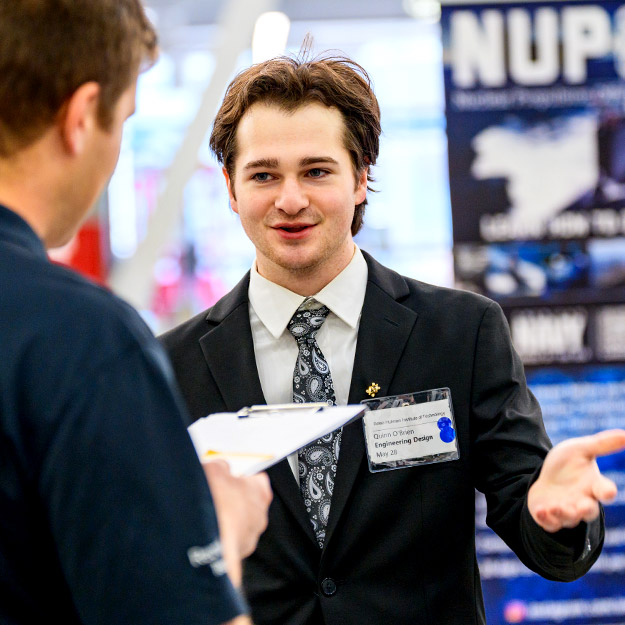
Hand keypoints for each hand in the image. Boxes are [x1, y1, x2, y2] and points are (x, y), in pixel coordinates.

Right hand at [203, 460, 271, 585]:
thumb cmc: (213, 502)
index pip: (257, 481)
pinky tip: (205, 532)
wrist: (201, 537)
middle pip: (248, 504)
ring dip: (226, 522)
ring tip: (207, 517)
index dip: (241, 479)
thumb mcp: (213, 469)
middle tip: (214, 497)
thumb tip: (221, 469)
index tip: (229, 479)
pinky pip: (229, 543)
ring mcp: (249, 538)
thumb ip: (222, 467)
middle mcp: (260, 516)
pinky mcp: (237, 555)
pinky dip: (219, 539)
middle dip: (232, 501)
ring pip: (239, 526)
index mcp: (260, 491)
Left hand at [528, 429, 624, 531]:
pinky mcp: (550, 517)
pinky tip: (540, 511)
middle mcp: (582, 501)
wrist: (547, 476)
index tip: (608, 491)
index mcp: (593, 486)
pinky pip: (550, 524)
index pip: (605, 491)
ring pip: (569, 519)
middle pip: (589, 512)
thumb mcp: (581, 450)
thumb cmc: (568, 464)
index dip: (607, 492)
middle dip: (586, 510)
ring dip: (563, 514)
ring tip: (555, 507)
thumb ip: (601, 444)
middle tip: (582, 506)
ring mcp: (566, 511)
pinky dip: (546, 519)